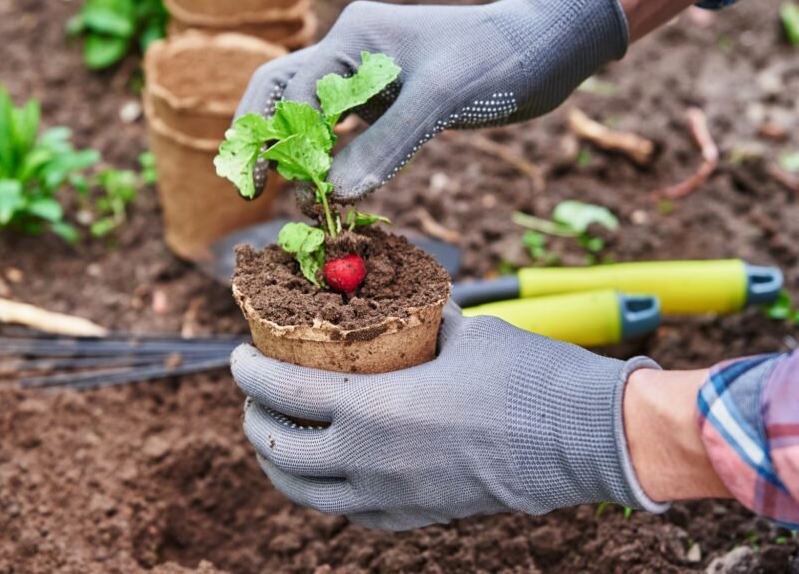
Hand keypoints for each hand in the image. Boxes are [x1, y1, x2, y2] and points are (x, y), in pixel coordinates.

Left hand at [230, 303, 666, 530]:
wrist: (587, 439)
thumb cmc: (528, 376)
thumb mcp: (465, 333)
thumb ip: (422, 324)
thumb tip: (406, 306)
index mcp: (374, 411)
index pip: (283, 392)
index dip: (249, 373)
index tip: (239, 356)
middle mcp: (370, 463)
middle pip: (280, 451)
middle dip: (254, 421)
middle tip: (254, 396)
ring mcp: (393, 499)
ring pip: (306, 494)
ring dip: (279, 464)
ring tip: (277, 437)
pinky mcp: (418, 518)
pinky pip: (350, 511)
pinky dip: (325, 490)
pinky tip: (330, 470)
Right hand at [234, 0, 627, 200]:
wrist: (544, 50)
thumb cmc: (495, 60)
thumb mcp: (441, 99)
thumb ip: (386, 144)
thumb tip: (336, 193)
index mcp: (353, 37)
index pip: (299, 94)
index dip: (294, 144)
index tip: (304, 189)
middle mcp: (350, 52)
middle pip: (280, 92)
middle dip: (261, 138)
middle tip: (252, 189)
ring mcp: (365, 76)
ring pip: (305, 111)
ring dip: (290, 150)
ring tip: (276, 193)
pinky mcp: (385, 100)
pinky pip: (340, 129)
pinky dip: (326, 157)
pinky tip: (324, 186)